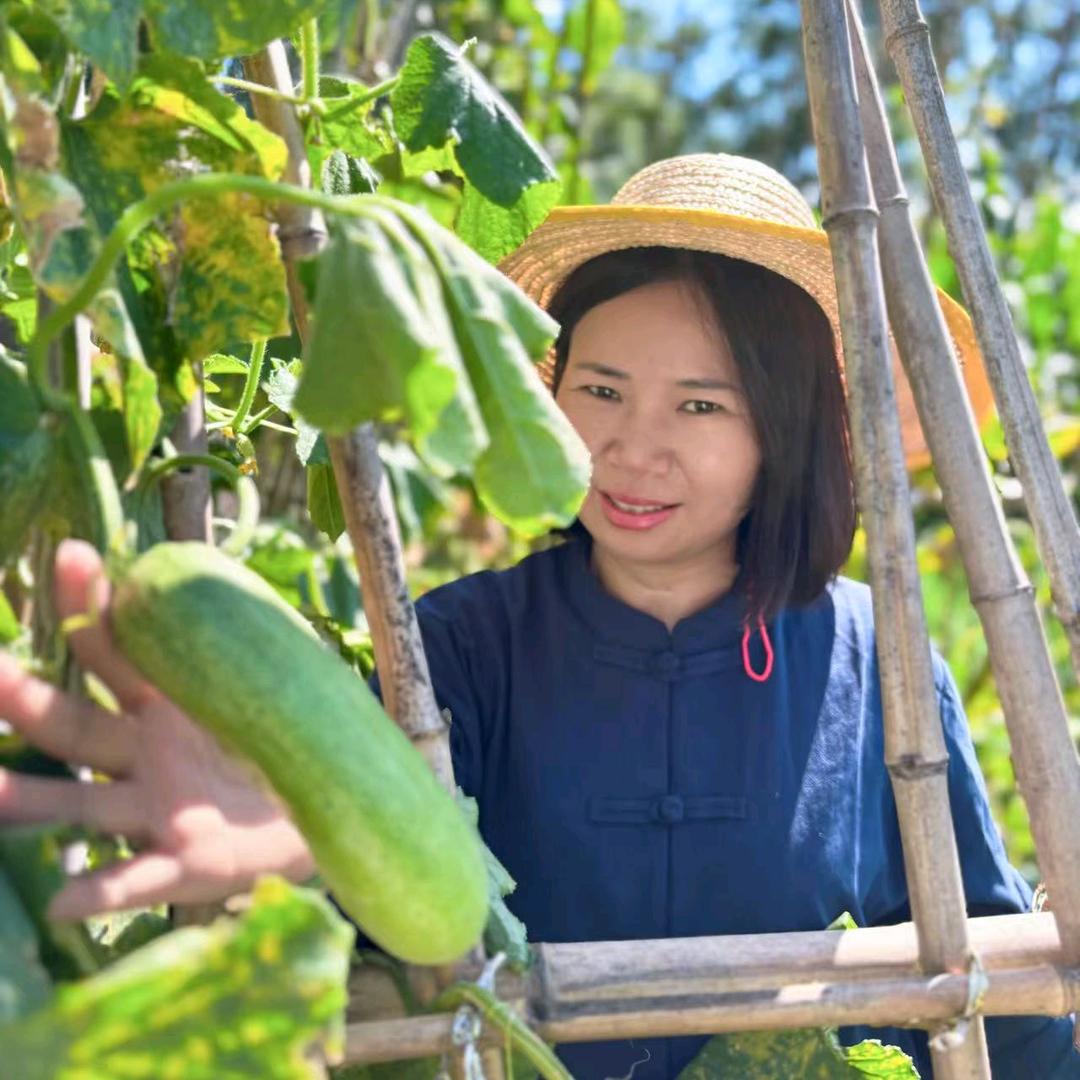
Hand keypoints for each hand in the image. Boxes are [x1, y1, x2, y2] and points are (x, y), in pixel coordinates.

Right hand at [0, 539, 316, 921]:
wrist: (326, 803)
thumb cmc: (283, 735)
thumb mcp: (268, 676)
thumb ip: (239, 632)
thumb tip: (212, 566)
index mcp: (167, 703)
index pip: (113, 652)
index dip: (87, 609)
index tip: (69, 554)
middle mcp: (146, 755)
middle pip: (74, 727)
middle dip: (23, 699)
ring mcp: (159, 811)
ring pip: (82, 804)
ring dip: (30, 799)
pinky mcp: (185, 863)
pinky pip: (136, 879)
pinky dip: (100, 892)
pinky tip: (63, 905)